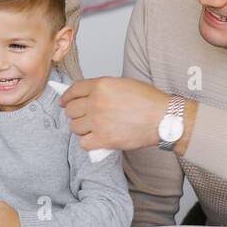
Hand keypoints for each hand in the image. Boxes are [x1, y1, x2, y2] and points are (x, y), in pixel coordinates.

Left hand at [58, 76, 173, 150]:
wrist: (163, 118)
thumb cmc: (149, 100)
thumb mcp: (123, 83)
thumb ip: (102, 87)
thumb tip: (87, 94)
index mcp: (101, 85)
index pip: (73, 90)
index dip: (66, 97)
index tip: (64, 102)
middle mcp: (96, 102)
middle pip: (71, 110)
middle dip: (75, 113)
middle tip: (82, 117)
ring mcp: (98, 121)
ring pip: (75, 127)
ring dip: (81, 128)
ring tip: (92, 128)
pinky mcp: (104, 139)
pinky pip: (83, 143)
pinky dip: (88, 142)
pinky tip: (96, 139)